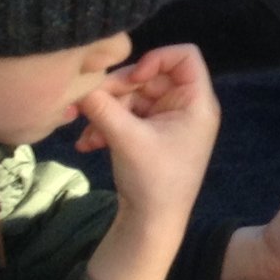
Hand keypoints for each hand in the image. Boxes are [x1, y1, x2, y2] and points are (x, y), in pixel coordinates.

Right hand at [76, 44, 220, 279]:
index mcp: (197, 102)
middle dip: (118, 89)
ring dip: (106, 110)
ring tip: (88, 133)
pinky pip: (126, 115)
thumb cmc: (154, 180)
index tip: (134, 77)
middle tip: (92, 104)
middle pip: (149, 75)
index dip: (157, 58)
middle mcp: (185, 107)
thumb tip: (82, 85)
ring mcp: (167, 120)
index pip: (185, 56)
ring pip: (132, 96)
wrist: (152, 223)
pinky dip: (106, 125)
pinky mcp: (149, 134)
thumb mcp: (128, 139)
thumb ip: (104, 107)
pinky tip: (88, 145)